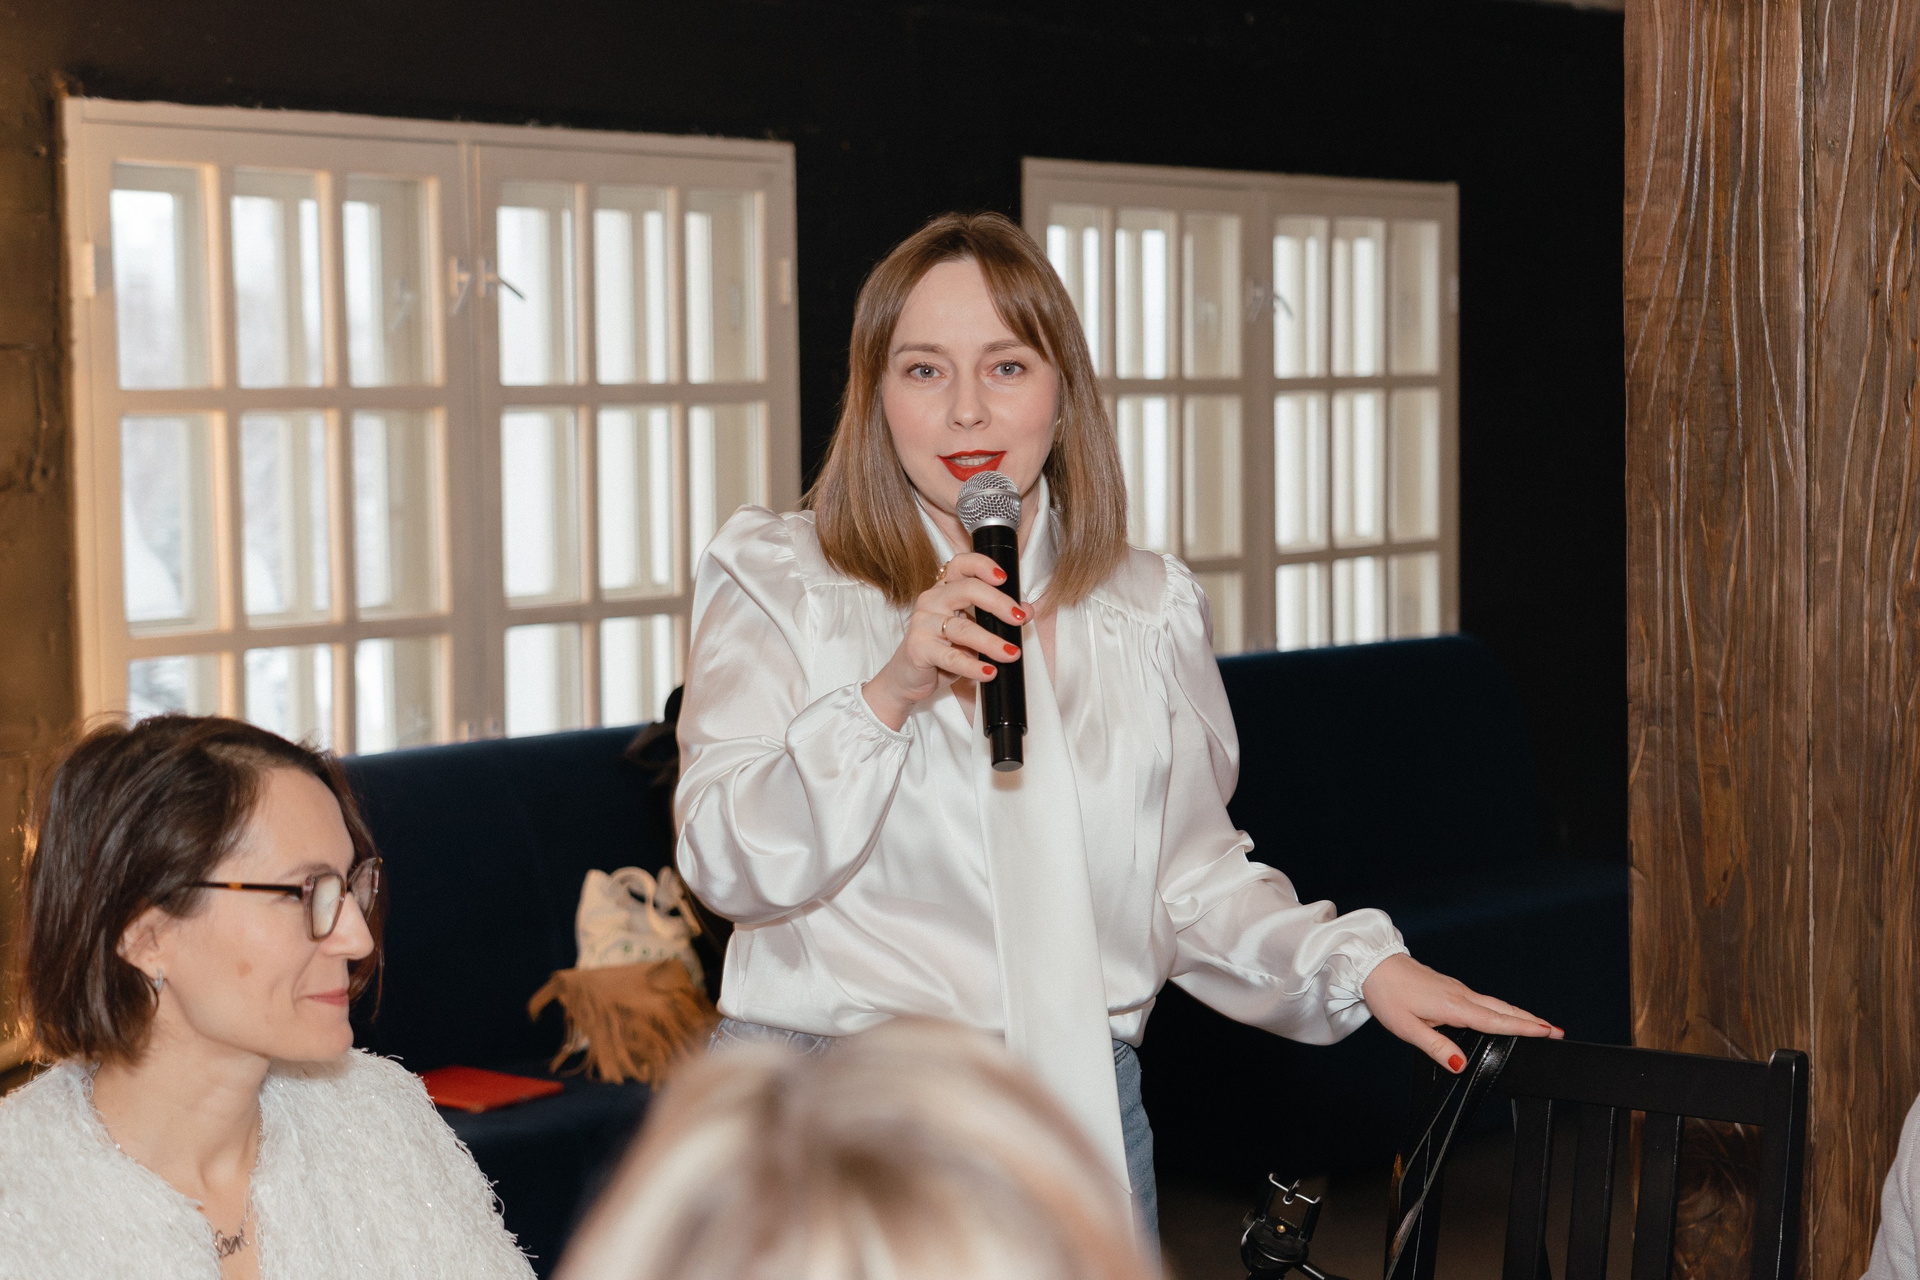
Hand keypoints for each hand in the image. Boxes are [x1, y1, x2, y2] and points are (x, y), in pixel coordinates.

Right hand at [862, 551, 1026, 730]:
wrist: (908, 677)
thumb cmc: (941, 649)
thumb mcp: (972, 631)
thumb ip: (996, 618)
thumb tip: (1027, 610)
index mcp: (945, 589)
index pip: (961, 564)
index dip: (982, 565)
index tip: (1004, 577)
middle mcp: (932, 600)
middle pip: (967, 590)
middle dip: (998, 603)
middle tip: (1019, 619)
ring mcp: (923, 623)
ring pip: (963, 628)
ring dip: (991, 642)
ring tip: (1011, 653)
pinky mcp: (919, 648)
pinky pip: (951, 657)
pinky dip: (973, 666)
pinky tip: (988, 671)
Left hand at [1360, 954, 1561, 1072]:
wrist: (1373, 965)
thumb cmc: (1388, 995)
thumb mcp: (1408, 1028)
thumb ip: (1437, 1047)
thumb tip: (1461, 1064)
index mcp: (1453, 1007)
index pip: (1495, 1021)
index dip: (1523, 1028)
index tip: (1549, 1032)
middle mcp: (1460, 995)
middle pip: (1502, 1010)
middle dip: (1530, 1021)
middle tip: (1557, 1031)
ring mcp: (1456, 989)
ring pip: (1494, 1004)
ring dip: (1518, 1014)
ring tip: (1539, 1025)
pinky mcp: (1450, 987)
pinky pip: (1483, 1000)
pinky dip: (1500, 1009)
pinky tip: (1502, 1016)